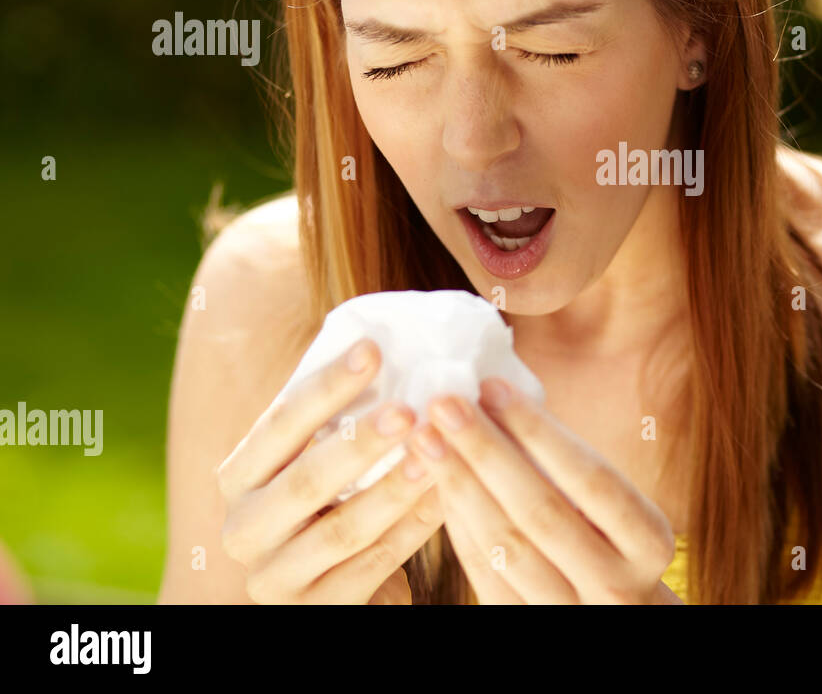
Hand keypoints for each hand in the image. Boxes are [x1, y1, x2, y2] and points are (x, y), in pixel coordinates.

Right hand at [215, 338, 448, 603]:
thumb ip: (335, 422)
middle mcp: (244, 528)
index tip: (373, 349)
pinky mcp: (314, 613)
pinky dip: (411, 530)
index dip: (326, 386)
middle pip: (304, 481)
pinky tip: (444, 498)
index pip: (279, 424)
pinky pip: (371, 567)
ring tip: (432, 454)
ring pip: (341, 530)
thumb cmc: (334, 508)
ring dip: (393, 489)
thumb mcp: (320, 466)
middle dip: (359, 442)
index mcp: (241, 477)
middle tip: (408, 410)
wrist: (331, 593)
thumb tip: (387, 343)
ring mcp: (274, 578)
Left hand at [420, 378, 681, 603]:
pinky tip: (439, 483)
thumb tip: (500, 401)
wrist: (621, 622)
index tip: (491, 386)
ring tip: (427, 438)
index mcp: (650, 544)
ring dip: (461, 486)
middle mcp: (617, 586)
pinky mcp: (526, 628)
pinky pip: (485, 574)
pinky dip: (459, 525)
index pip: (592, 479)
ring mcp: (572, 615)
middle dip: (486, 451)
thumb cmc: (616, 548)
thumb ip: (573, 470)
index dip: (538, 432)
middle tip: (444, 403)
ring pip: (506, 546)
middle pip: (541, 511)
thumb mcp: (621, 513)